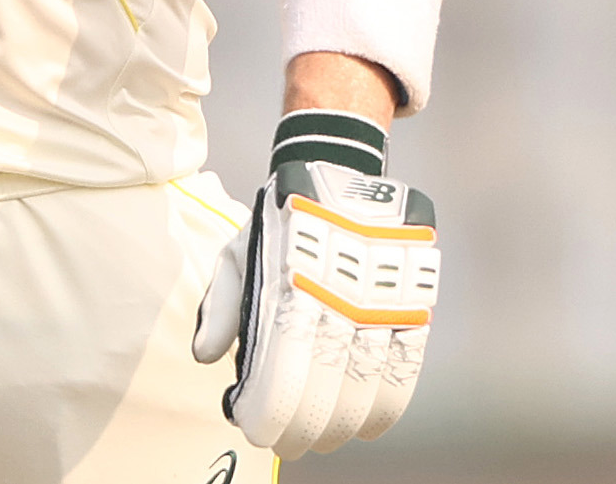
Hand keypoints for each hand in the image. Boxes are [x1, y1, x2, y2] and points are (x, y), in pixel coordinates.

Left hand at [193, 122, 439, 458]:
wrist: (339, 169)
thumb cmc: (279, 221)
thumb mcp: (237, 250)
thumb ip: (221, 306)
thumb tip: (206, 359)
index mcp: (289, 278)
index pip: (285, 364)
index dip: (274, 408)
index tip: (257, 431)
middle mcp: (338, 290)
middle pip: (328, 382)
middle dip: (307, 426)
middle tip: (289, 445)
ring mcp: (379, 295)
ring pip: (369, 380)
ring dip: (347, 422)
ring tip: (325, 440)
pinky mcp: (409, 297)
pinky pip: (406, 362)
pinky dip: (390, 401)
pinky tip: (370, 423)